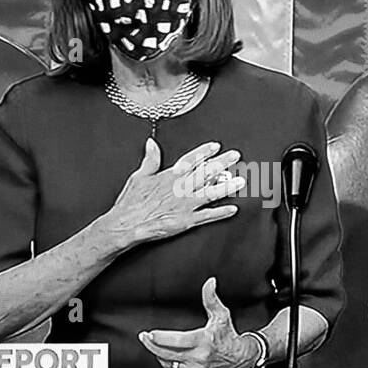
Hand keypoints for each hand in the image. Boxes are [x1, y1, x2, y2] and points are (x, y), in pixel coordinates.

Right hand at [99, 139, 246, 249]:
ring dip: (227, 186)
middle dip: (222, 163)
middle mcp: (181, 188)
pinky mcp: (186, 221)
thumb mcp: (139, 176)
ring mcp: (185, 204)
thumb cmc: (131, 203)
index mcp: (170, 176)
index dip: (205, 152)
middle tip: (235, 157)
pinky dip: (221, 212)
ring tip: (241, 181)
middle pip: (206, 173)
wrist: (126, 224)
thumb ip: (150, 159)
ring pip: (211, 193)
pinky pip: (208, 216)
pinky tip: (233, 209)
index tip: (216, 146)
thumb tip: (152, 143)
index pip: (191, 160)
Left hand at [138, 277, 261, 367]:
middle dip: (152, 346)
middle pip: (167, 354)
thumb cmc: (228, 336)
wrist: (240, 359)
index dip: (160, 338)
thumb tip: (209, 282)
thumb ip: (211, 298)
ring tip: (152, 345)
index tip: (150, 333)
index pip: (177, 341)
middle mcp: (198, 358)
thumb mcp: (221, 315)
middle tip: (144, 338)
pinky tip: (163, 356)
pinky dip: (167, 364)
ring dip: (159, 355)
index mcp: (204, 342)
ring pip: (169, 364)